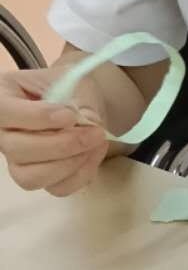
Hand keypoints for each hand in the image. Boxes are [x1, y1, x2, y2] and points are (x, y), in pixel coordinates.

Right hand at [0, 69, 108, 196]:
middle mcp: (3, 133)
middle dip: (63, 144)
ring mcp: (18, 160)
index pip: (4, 113)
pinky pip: (56, 188)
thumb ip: (78, 100)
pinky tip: (94, 154)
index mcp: (2, 98)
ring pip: (32, 177)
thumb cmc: (70, 88)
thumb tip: (88, 123)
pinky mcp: (40, 178)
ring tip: (96, 143)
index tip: (70, 115)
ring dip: (71, 163)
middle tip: (95, 132)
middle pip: (17, 150)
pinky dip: (81, 174)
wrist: (81, 104)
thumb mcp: (74, 81)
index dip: (37, 117)